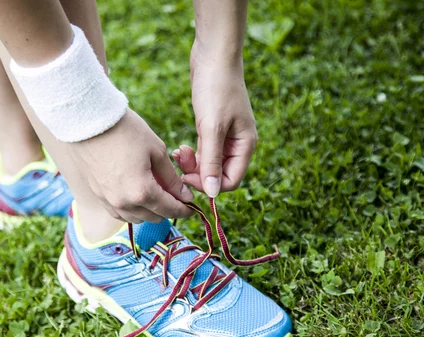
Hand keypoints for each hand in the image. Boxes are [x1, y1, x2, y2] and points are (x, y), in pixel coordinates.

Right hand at [69, 109, 193, 223]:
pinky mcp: (98, 196)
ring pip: (136, 218)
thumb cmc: (126, 131)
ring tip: (157, 194)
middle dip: (168, 210)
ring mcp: (108, 201)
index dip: (184, 210)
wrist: (88, 122)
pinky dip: (132, 209)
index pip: (169, 210)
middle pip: (154, 217)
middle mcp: (124, 203)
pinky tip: (137, 195)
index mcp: (142, 192)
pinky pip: (120, 212)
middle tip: (176, 196)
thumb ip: (171, 177)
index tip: (192, 206)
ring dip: (150, 211)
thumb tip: (183, 195)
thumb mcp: (156, 150)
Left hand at [173, 41, 257, 196]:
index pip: (231, 181)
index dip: (210, 185)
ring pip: (208, 164)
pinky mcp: (212, 129)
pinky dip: (191, 154)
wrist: (212, 56)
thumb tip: (213, 194)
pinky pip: (203, 152)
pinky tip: (178, 150)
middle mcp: (238, 144)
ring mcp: (225, 137)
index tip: (187, 178)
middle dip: (198, 174)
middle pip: (218, 175)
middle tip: (179, 164)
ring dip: (191, 164)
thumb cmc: (216, 88)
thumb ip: (212, 162)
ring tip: (177, 153)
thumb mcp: (212, 127)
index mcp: (245, 146)